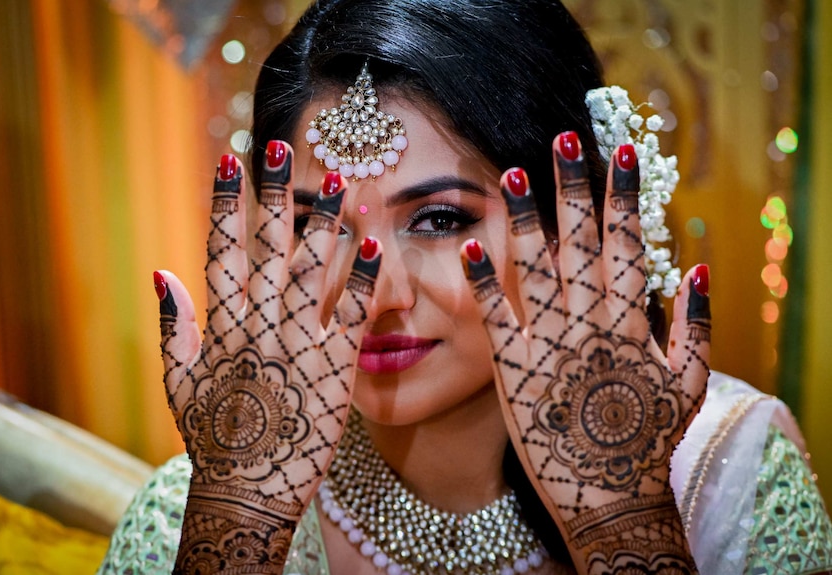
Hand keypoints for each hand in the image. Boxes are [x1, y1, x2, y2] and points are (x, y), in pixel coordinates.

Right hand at [154, 143, 380, 573]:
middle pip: (267, 249)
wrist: (247, 492)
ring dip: (327, 223)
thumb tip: (162, 271)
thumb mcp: (178, 380)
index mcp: (218, 326)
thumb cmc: (213, 437)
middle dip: (276, 194)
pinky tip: (377, 243)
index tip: (230, 161)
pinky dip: (363, 277)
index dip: (225, 204)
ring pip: (310, 272)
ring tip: (343, 181)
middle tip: (286, 145)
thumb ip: (172, 324)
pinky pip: (350, 313)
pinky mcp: (332, 368)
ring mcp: (294, 346)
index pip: (219, 251)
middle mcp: (255, 327)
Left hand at [462, 132, 707, 573]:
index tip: (620, 150)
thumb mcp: (691, 383)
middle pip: (581, 243)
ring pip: (537, 269)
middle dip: (574, 187)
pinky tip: (470, 246)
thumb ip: (697, 324)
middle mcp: (591, 324)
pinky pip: (496, 318)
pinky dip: (484, 282)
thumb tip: (699, 265)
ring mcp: (549, 345)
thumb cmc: (649, 440)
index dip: (624, 195)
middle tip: (563, 137)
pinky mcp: (513, 370)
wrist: (608, 496)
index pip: (630, 244)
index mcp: (632, 322)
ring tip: (514, 172)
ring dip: (526, 217)